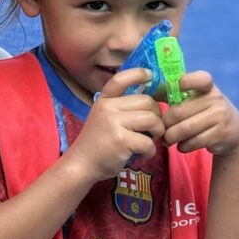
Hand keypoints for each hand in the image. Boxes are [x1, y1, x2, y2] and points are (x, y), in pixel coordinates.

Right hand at [64, 68, 164, 183]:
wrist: (81, 165)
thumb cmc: (97, 143)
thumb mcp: (103, 118)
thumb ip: (120, 108)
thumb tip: (151, 102)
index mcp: (104, 100)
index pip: (120, 79)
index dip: (138, 74)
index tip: (150, 75)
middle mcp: (108, 108)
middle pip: (147, 101)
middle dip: (156, 115)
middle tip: (152, 129)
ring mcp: (114, 123)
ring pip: (152, 119)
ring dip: (157, 131)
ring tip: (149, 140)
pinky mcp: (122, 140)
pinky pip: (148, 142)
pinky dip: (151, 151)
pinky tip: (143, 154)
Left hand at [163, 71, 238, 156]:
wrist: (234, 132)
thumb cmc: (205, 111)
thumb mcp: (195, 98)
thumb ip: (173, 92)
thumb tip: (147, 88)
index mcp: (207, 86)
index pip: (199, 79)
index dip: (185, 82)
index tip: (172, 88)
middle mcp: (216, 98)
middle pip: (179, 112)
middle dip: (165, 124)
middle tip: (160, 131)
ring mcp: (220, 116)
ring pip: (185, 129)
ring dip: (171, 138)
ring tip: (167, 140)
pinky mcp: (221, 134)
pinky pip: (193, 142)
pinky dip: (183, 146)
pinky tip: (181, 146)